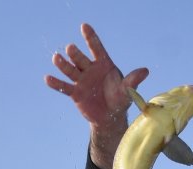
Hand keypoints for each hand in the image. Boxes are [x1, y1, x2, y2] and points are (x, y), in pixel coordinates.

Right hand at [45, 23, 148, 168]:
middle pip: (81, 59)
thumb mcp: (128, 90)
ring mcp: (81, 81)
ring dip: (63, 64)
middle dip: (76, 54)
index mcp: (104, 64)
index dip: (91, 37)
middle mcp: (90, 69)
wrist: (110, 117)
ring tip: (56, 58)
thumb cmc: (120, 100)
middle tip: (70, 48)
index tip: (84, 26)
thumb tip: (145, 71)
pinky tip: (47, 78)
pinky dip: (56, 84)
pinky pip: (64, 87)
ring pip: (71, 70)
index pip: (96, 48)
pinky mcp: (75, 93)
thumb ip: (133, 80)